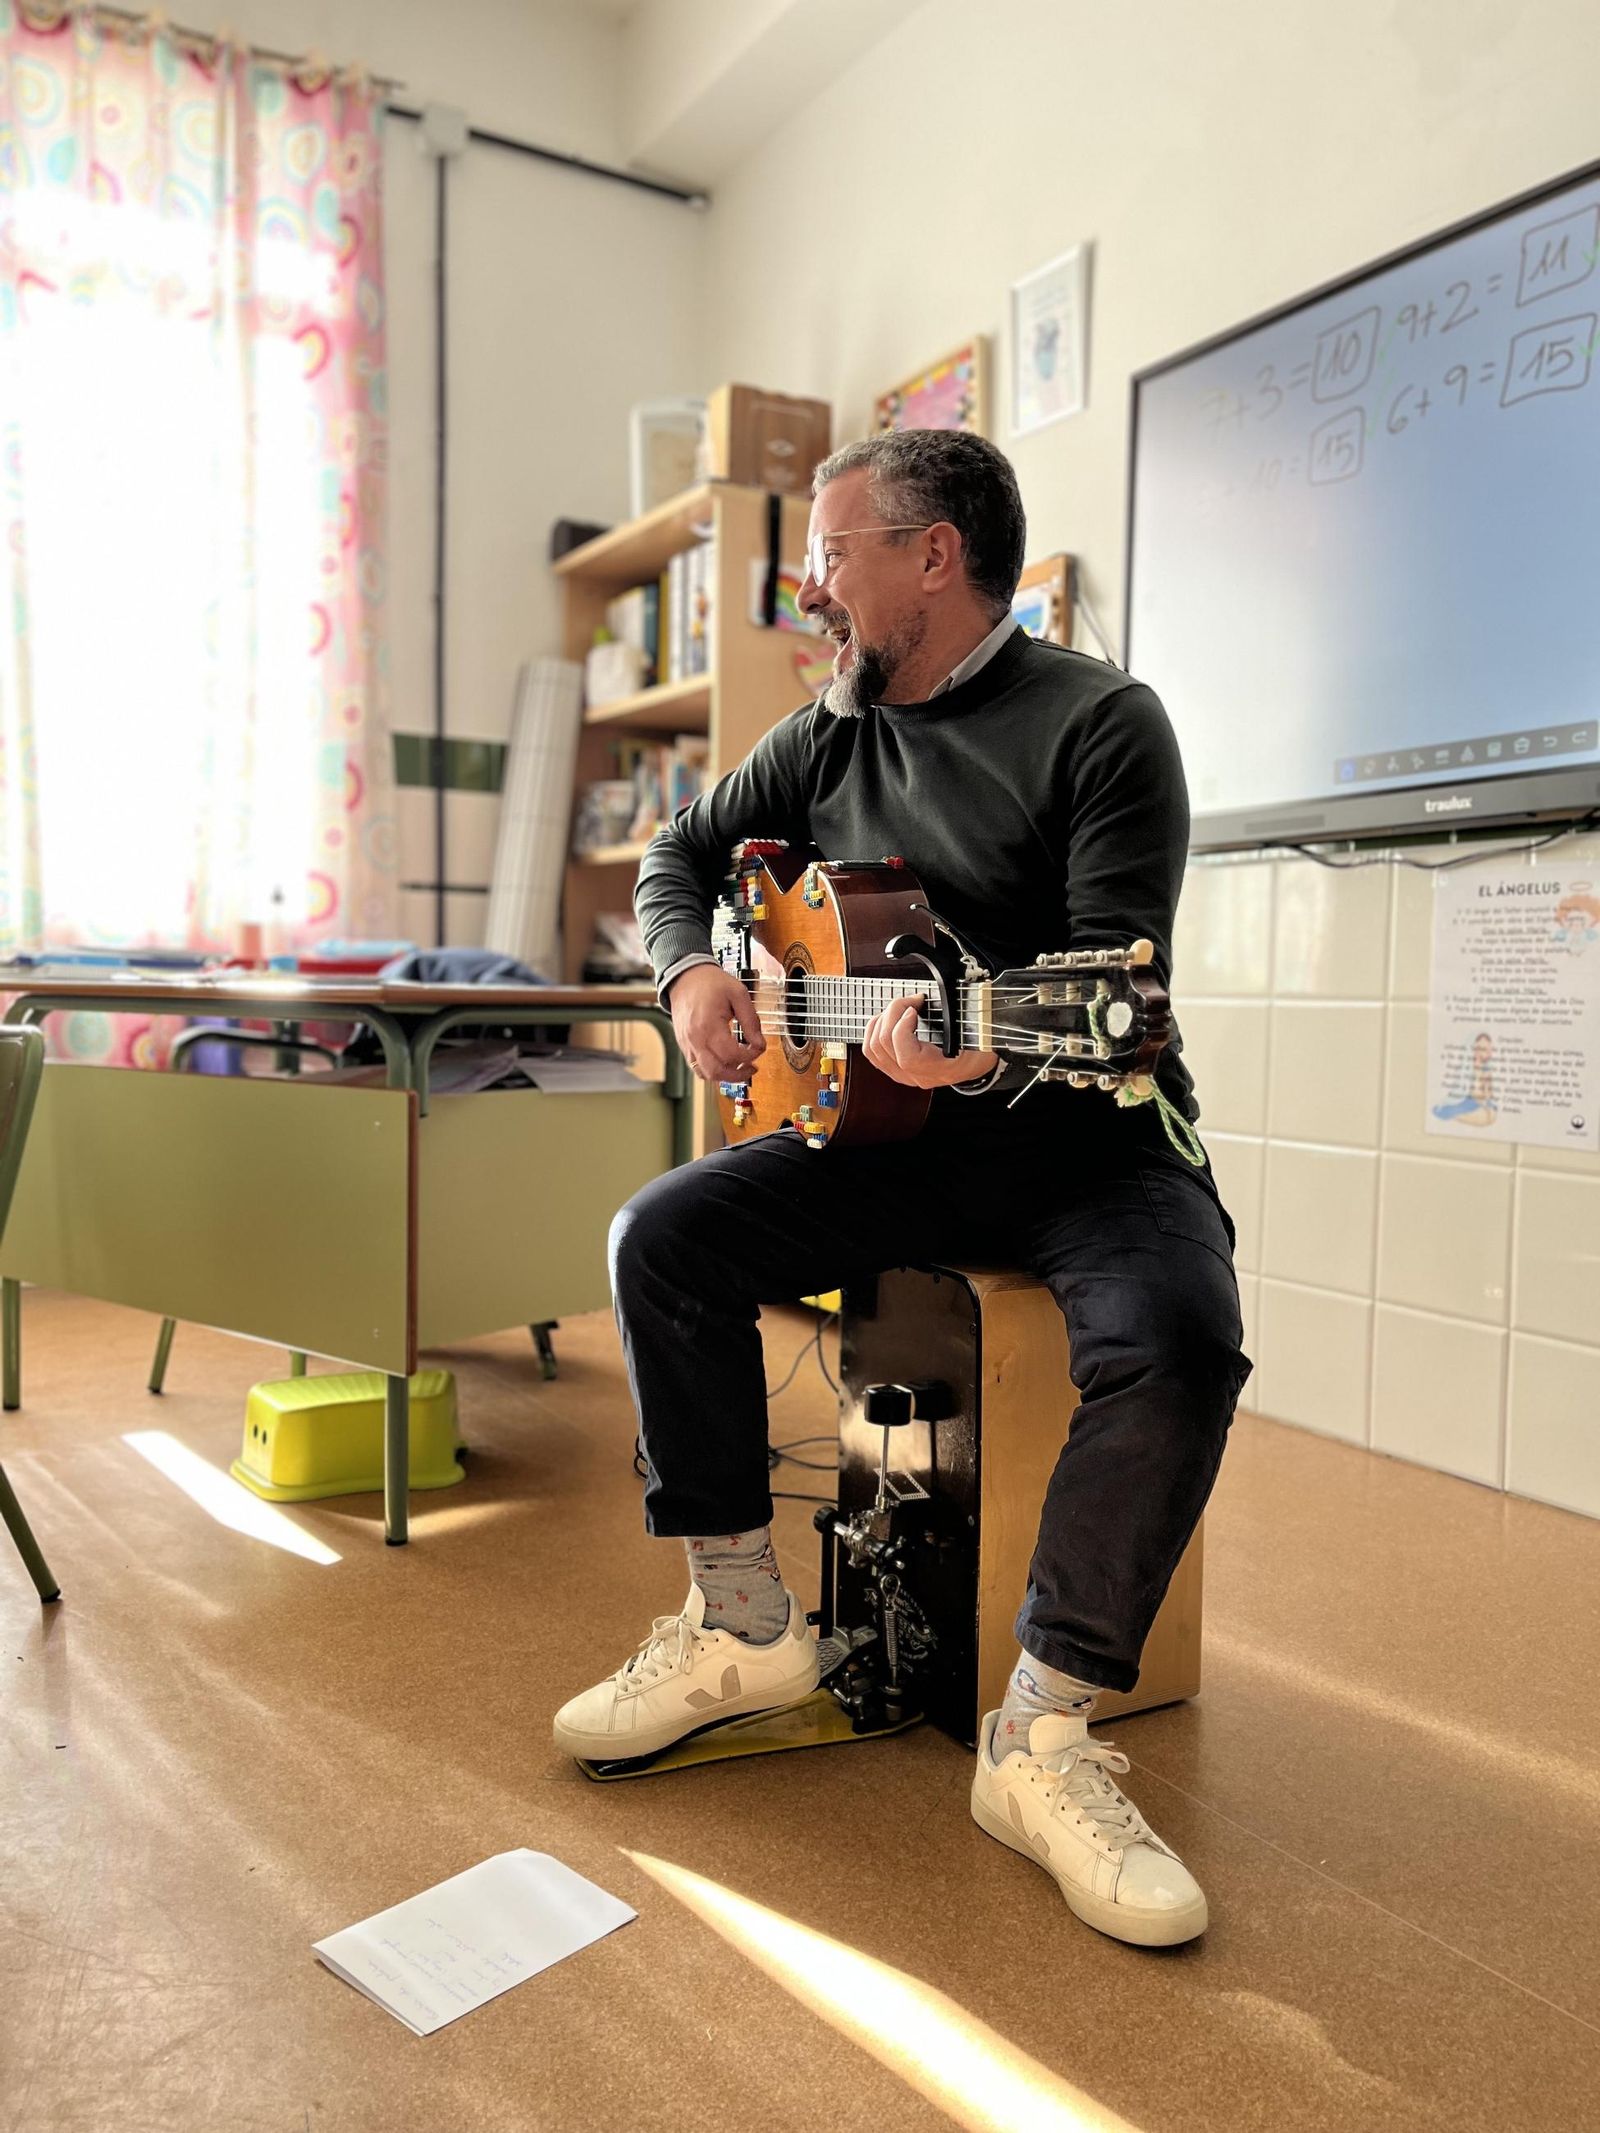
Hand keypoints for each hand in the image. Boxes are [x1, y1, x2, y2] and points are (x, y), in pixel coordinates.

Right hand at [669, 963, 766, 1083]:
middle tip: (751, 1069)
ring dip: (725, 1076)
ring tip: (740, 1069)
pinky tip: (725, 1063)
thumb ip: (751, 1020)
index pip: (732, 1054)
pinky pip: (697, 1067)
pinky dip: (712, 1071)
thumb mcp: (738, 994)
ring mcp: (687, 1044)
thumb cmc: (710, 983)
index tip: (759, 1048)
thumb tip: (759, 1042)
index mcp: (709, 1025)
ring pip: (705, 1074)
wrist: (685, 977)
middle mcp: (695, 1039)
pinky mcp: (684, 1045)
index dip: (750, 1056)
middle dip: (738, 1074)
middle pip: (717, 1071)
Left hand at [861, 994, 998, 1089]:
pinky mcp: (895, 1069)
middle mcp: (917, 1076)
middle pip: (885, 1046)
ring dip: (882, 1020)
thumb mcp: (979, 1030)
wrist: (976, 1063)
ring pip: (873, 1048)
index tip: (914, 1008)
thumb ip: (960, 1014)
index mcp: (939, 1070)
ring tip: (900, 1007)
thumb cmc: (979, 1045)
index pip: (907, 1058)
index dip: (903, 1029)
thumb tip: (937, 995)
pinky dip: (874, 1030)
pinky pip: (872, 1052)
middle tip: (911, 1000)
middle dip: (893, 1013)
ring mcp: (904, 1075)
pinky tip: (888, 1018)